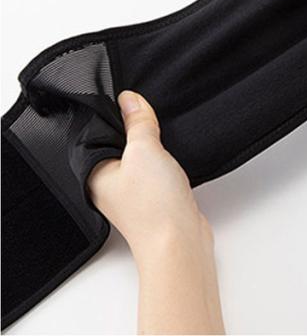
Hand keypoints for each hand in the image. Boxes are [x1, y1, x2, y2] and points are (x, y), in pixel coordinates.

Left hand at [88, 91, 223, 334]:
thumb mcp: (144, 150)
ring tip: (162, 130)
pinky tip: (172, 152)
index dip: (114, 113)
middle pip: (118, 143)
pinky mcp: (153, 197)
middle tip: (149, 110)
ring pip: (137, 156)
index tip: (130, 96)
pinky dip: (162, 158)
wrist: (180, 242)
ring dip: (151, 143)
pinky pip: (153, 168)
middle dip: (134, 127)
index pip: (98, 133)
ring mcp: (131, 192)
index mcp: (94, 173)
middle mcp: (108, 184)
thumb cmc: (154, 205)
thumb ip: (138, 122)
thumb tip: (129, 99)